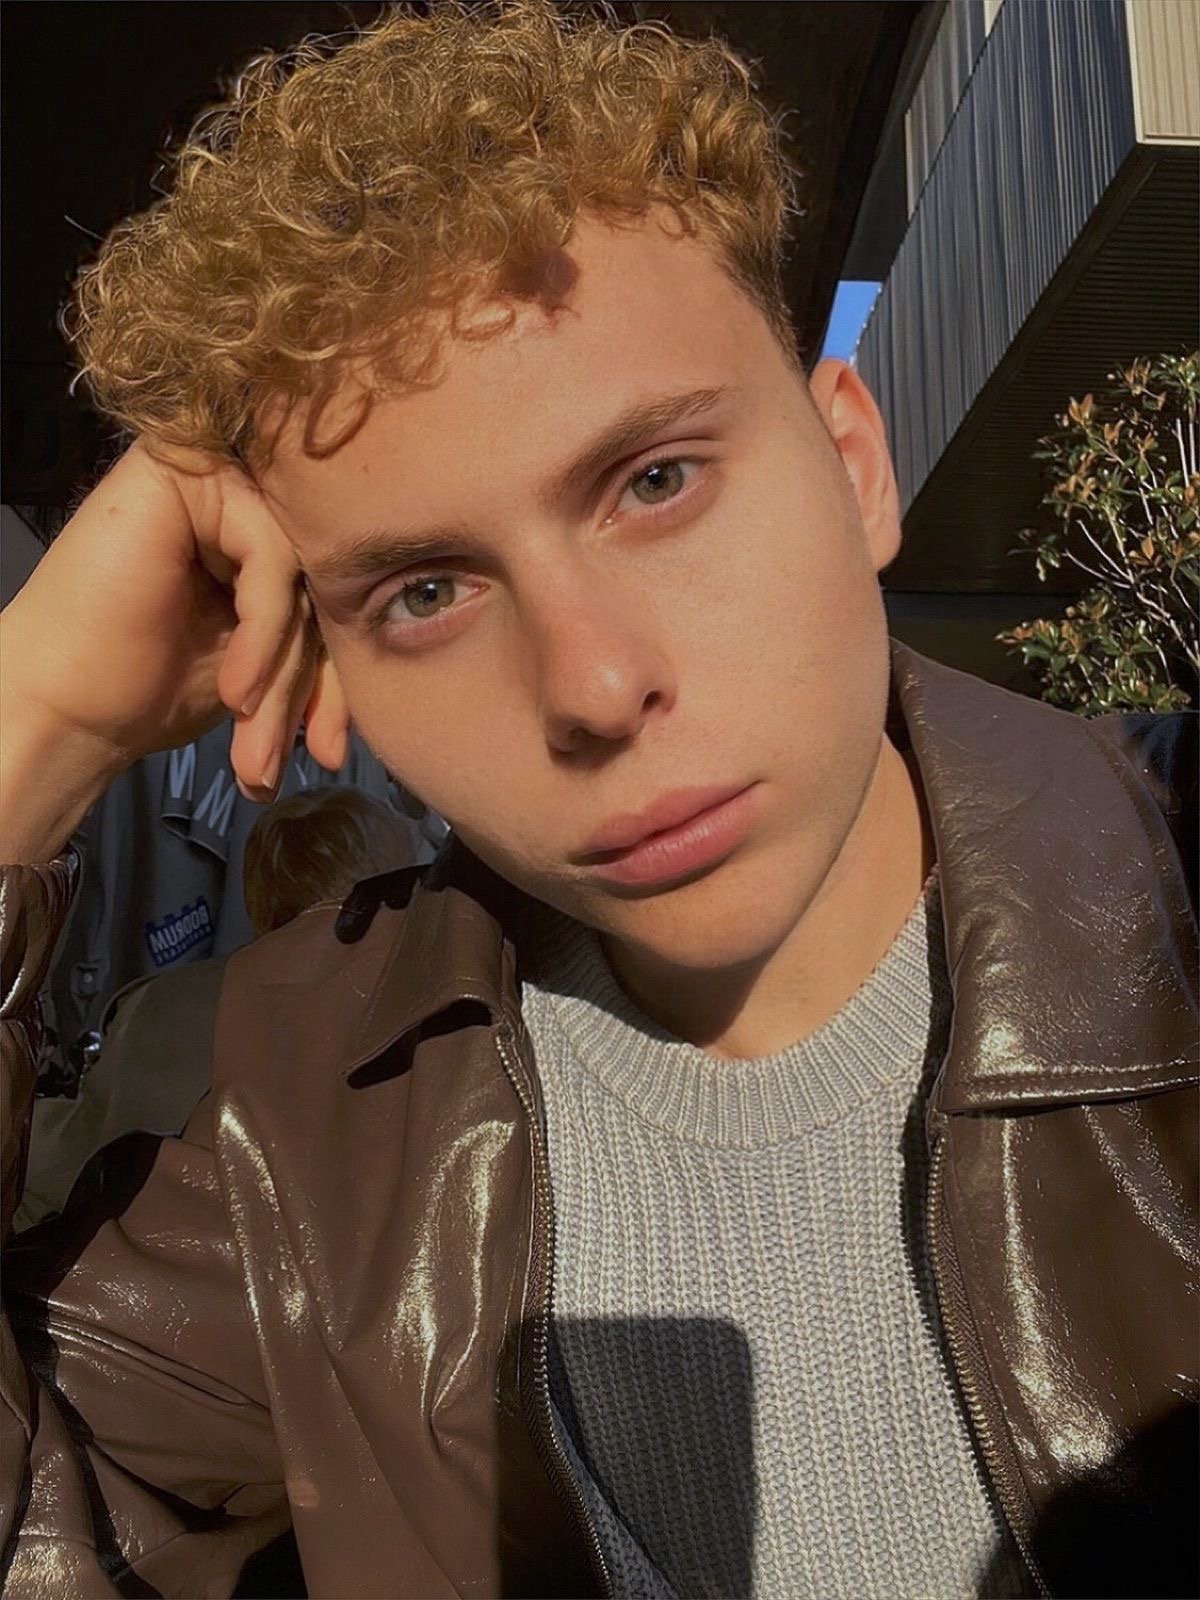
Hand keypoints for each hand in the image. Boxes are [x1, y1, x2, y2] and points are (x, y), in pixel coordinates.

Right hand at [0, 440, 348, 860]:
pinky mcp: (183, 469)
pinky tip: (239, 689)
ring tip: (261, 746)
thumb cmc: (153, 684)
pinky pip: (272, 557)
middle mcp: (241, 487)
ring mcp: (212, 470)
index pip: (335, 591)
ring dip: (287, 674)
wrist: (65, 708)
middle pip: (324, 581)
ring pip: (303, 573)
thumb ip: (322, 629)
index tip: (331, 752)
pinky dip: (266, 633)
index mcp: (261, 525)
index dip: (342, 678)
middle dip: (318, 685)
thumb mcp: (268, 663)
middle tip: (308, 758)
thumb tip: (420, 622)